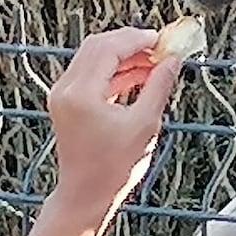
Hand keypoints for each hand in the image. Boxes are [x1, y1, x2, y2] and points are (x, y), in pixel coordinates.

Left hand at [46, 27, 180, 223]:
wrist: (86, 196)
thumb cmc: (112, 169)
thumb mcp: (145, 125)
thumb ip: (159, 87)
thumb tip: (172, 62)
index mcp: (81, 94)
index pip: (109, 48)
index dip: (138, 39)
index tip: (162, 40)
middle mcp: (66, 90)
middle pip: (98, 46)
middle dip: (130, 43)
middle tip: (159, 48)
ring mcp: (63, 95)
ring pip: (94, 58)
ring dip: (123, 56)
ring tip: (153, 64)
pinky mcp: (67, 103)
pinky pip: (91, 74)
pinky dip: (114, 71)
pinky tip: (138, 76)